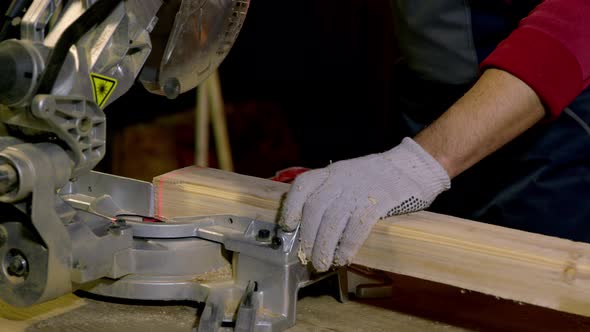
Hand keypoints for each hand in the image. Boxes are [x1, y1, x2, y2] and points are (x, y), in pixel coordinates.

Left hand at [280, 137, 449, 271]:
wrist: (414, 165)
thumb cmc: (380, 176)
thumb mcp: (350, 175)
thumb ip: (333, 192)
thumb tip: (315, 225)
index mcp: (333, 172)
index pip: (303, 185)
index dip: (292, 207)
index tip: (287, 226)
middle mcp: (341, 179)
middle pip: (315, 209)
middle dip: (308, 236)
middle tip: (307, 256)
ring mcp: (359, 190)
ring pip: (332, 221)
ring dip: (324, 246)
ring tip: (322, 264)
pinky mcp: (378, 201)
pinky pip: (356, 227)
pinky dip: (347, 245)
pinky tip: (344, 258)